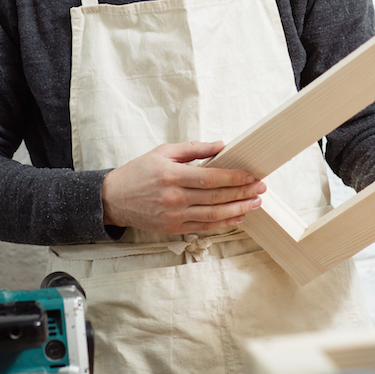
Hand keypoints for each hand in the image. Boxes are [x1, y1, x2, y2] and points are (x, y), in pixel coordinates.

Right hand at [101, 141, 265, 233]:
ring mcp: (174, 215)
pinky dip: (223, 223)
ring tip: (255, 203)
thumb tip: (221, 145)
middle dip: (242, 193)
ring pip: (214, 215)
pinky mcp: (173, 228)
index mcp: (172, 175)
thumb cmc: (139, 172)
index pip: (211, 178)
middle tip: (260, 188)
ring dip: (238, 210)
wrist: (114, 198)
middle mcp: (174, 197)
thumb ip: (194, 149)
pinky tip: (237, 217)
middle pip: (216, 197)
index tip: (251, 175)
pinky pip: (204, 227)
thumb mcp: (163, 152)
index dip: (234, 178)